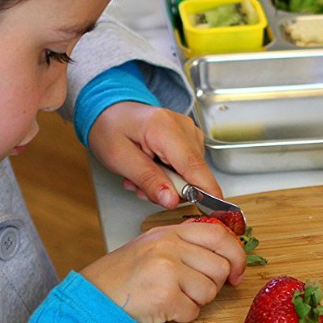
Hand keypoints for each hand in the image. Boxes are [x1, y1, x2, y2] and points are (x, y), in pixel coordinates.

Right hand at [80, 221, 245, 322]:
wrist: (91, 300)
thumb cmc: (120, 278)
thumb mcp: (150, 248)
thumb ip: (183, 244)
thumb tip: (221, 252)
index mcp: (168, 232)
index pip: (219, 235)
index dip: (236, 255)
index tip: (237, 271)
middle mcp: (169, 247)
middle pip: (220, 267)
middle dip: (213, 285)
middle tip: (192, 291)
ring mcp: (167, 270)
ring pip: (210, 291)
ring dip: (195, 302)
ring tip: (171, 298)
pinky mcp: (164, 296)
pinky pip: (193, 311)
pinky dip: (182, 316)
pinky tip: (163, 309)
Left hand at [87, 101, 222, 208]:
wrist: (110, 110)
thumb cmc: (110, 128)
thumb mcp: (119, 158)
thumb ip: (147, 179)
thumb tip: (172, 200)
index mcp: (165, 127)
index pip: (194, 166)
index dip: (205, 192)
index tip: (213, 212)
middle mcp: (184, 127)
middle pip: (193, 173)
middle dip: (169, 189)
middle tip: (140, 187)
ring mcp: (189, 132)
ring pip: (191, 173)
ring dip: (167, 183)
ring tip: (141, 174)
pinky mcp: (190, 138)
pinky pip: (187, 167)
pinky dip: (169, 174)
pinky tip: (151, 168)